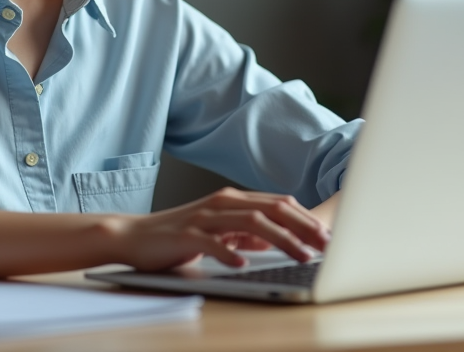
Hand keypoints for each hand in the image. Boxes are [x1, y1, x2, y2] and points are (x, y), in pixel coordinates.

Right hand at [109, 187, 330, 271]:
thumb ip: (245, 232)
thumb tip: (275, 241)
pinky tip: (244, 264)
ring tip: (301, 256)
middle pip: (272, 209)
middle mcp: (223, 203)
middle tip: (326, 245)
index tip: (328, 236)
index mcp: (233, 200)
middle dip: (304, 227)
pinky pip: (213, 242)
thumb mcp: (218, 232)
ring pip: (251, 223)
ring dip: (281, 240)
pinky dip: (230, 252)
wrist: (135, 236)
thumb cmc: (178, 236)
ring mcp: (205, 217)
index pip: (279, 204)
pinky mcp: (187, 234)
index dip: (307, 219)